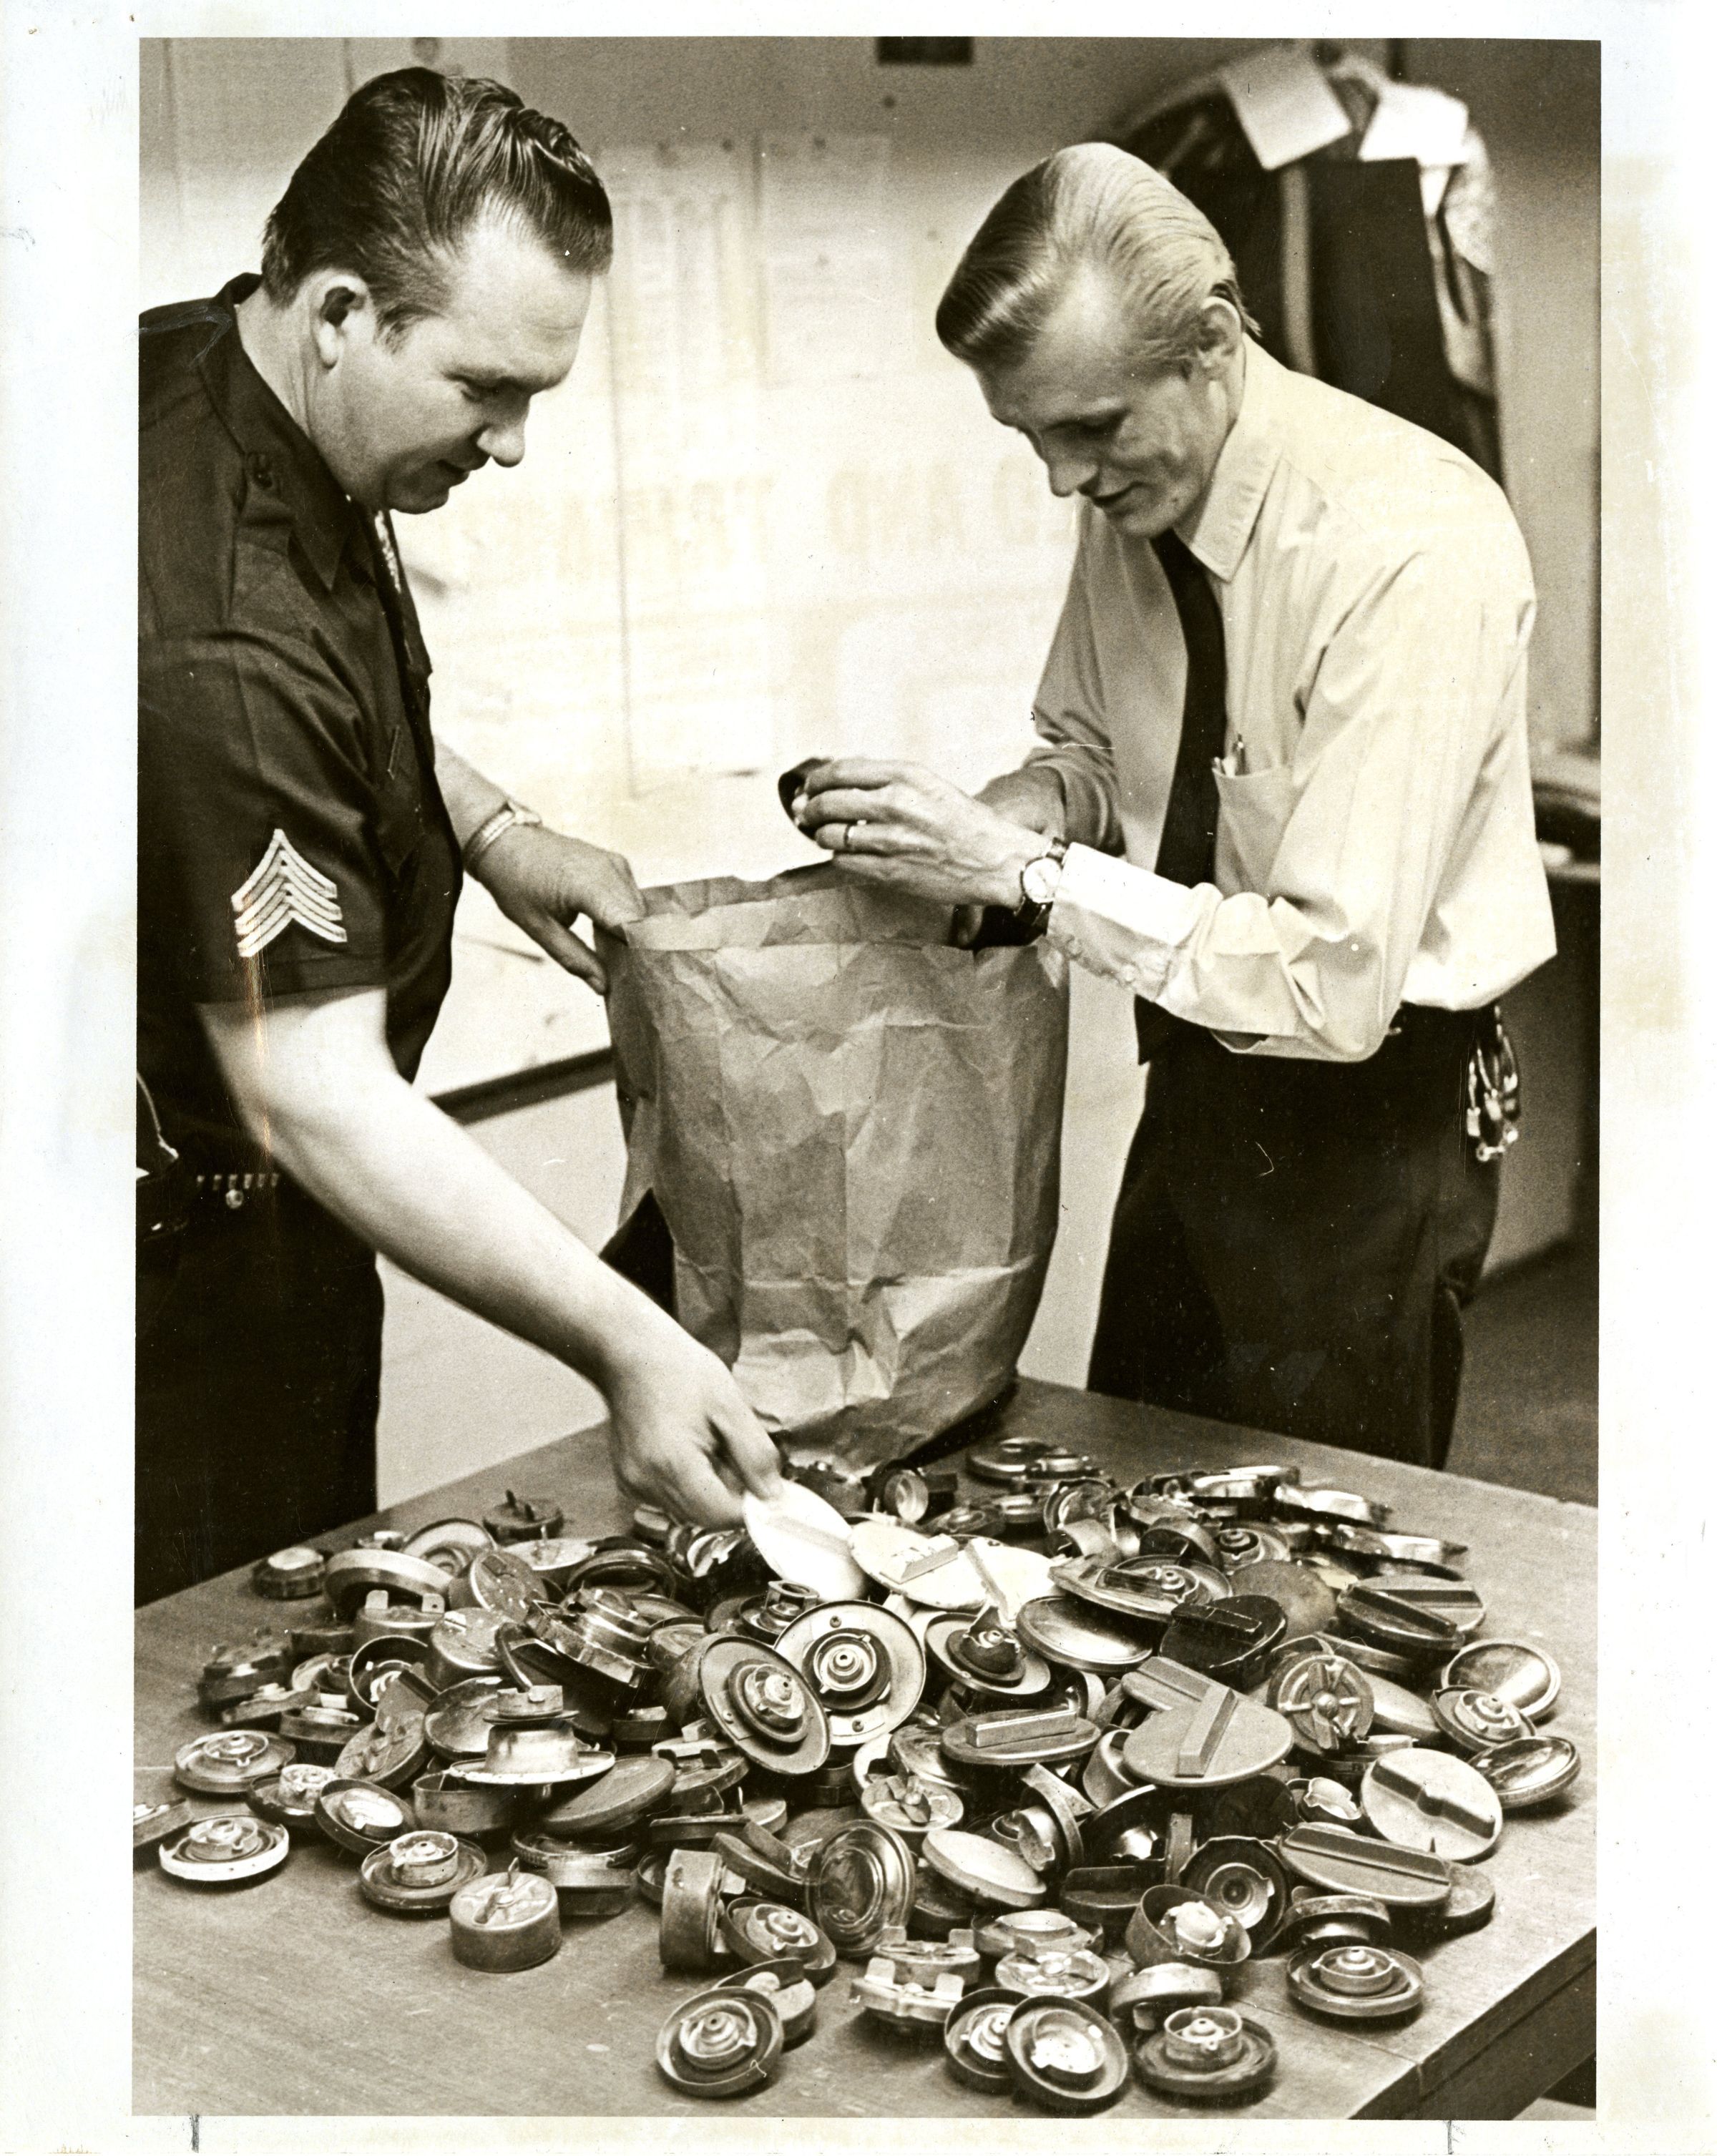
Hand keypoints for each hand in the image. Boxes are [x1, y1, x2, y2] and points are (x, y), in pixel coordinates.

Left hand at [473, 824, 644, 993]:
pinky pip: (632, 897)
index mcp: (589, 885)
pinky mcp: (616, 863)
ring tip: (618, 958)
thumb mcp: (539, 928)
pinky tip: (612, 934)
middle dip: (637, 948)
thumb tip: (604, 986)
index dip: (638, 955)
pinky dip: (627, 917)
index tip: (636, 980)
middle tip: (626, 977)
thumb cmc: (515, 882)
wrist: (506, 841)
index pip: (632, 926)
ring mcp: (616, 864)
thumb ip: (575, 958)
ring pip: (641, 910)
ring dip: (634, 933)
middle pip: (641, 920)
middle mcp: (610, 870)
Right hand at [603, 1324, 786, 1528]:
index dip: (749, 1504)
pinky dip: (686, 1482)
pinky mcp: (629, 1480)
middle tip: (731, 1450)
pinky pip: (668, 1497)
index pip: (722, 1516)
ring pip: (687, 1510)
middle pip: (704, 1517)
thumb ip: (755, 1455)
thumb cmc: (679, 1370)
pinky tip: (687, 1449)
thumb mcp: (730, 1405)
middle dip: (728, 1494)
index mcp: (673, 1466)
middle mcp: (647, 1484)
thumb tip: (773, 1496)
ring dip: (708, 1489)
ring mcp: (633, 1484)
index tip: (762, 1480)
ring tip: (707, 1444)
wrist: (630, 1353)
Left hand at [791, 758, 1042, 913]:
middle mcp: (895, 803)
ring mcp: (891, 839)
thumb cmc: (965, 824)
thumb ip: (888, 782)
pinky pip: (844, 862)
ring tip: (825, 834)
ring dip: (821, 835)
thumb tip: (837, 784)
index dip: (816, 780)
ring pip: (830, 835)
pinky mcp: (889, 871)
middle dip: (809, 809)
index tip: (810, 787)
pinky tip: (847, 854)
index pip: (839, 771)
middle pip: (827, 802)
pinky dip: (839, 857)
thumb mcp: (929, 785)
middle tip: (805, 813)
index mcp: (906, 776)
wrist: (998, 861)